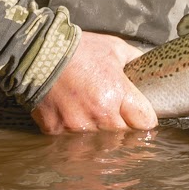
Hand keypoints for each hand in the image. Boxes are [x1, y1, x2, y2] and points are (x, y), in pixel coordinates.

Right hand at [31, 31, 157, 134]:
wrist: (38, 53)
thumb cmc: (80, 49)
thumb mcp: (115, 48)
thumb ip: (136, 61)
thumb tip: (150, 68)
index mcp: (118, 93)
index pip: (145, 123)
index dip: (146, 119)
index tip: (142, 115)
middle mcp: (99, 114)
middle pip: (124, 134)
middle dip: (124, 124)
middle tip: (117, 112)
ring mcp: (76, 126)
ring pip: (100, 140)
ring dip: (100, 130)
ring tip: (92, 111)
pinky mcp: (56, 132)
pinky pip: (74, 139)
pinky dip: (76, 131)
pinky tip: (72, 114)